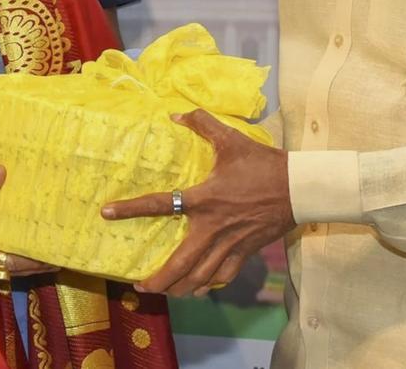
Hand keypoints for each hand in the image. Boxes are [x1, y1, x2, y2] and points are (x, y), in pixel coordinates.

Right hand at [0, 166, 54, 282]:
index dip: (34, 261)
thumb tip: (4, 171)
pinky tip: (13, 255)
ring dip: (16, 268)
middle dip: (31, 267)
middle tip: (55, 259)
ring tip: (40, 258)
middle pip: (7, 273)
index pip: (10, 262)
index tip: (54, 258)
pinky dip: (2, 266)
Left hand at [101, 109, 294, 296]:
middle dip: (158, 281)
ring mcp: (229, 244)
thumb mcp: (231, 139)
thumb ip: (202, 123)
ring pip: (200, 277)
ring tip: (166, 292)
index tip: (106, 213)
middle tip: (140, 287)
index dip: (130, 209)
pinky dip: (209, 284)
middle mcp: (212, 227)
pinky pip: (223, 276)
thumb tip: (176, 114)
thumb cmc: (263, 163)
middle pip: (179, 264)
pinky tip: (200, 288)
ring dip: (180, 288)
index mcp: (203, 199)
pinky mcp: (245, 252)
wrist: (299, 188)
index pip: (159, 205)